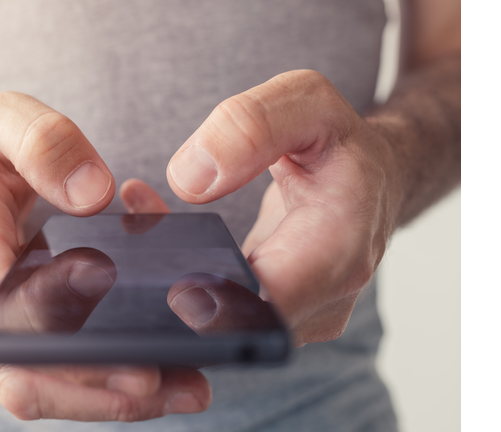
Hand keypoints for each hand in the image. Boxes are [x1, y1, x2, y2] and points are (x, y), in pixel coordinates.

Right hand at [0, 93, 209, 420]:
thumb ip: (44, 143)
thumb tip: (95, 194)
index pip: (1, 313)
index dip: (57, 332)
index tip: (123, 336)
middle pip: (23, 376)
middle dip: (99, 388)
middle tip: (173, 379)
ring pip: (42, 391)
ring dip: (113, 399)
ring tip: (185, 389)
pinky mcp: (14, 346)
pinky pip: (53, 380)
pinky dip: (105, 386)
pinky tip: (163, 380)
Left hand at [166, 70, 402, 345]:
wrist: (369, 178)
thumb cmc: (337, 140)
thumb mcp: (303, 102)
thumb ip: (249, 127)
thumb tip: (189, 181)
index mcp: (342, 241)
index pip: (274, 301)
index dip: (216, 303)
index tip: (168, 282)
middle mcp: (327, 295)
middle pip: (239, 328)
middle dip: (179, 298)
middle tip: (131, 250)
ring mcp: (304, 315)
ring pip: (225, 327)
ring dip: (175, 285)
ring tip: (141, 226)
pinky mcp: (280, 317)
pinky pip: (225, 315)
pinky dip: (186, 282)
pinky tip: (159, 237)